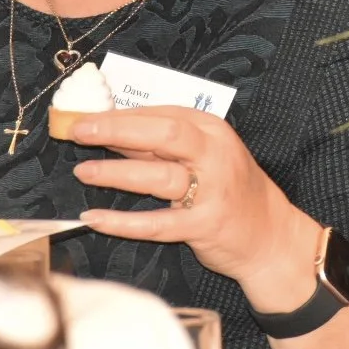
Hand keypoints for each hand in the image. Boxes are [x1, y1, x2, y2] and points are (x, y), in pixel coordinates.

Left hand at [69, 106, 316, 293]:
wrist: (270, 235)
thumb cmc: (230, 189)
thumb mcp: (205, 155)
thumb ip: (164, 144)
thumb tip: (109, 130)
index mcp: (212, 129)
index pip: (161, 114)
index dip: (121, 115)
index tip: (85, 116)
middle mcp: (215, 154)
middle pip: (163, 134)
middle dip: (116, 130)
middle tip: (79, 131)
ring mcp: (212, 191)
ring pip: (158, 176)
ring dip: (116, 173)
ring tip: (83, 172)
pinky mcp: (205, 226)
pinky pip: (158, 223)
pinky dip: (123, 222)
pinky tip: (95, 219)